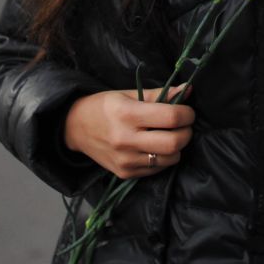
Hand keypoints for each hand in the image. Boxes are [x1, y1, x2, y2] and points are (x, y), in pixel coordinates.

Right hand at [63, 85, 194, 179]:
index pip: (170, 117)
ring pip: (170, 159)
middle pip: (174, 143)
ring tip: (169, 136)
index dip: (186, 114)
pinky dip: (163, 158)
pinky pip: (157, 169)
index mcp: (127, 114)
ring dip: (177, 148)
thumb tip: (187, 90)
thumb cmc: (104, 106)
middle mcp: (126, 139)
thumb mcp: (128, 94)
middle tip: (183, 126)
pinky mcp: (125, 173)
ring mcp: (126, 160)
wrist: (75, 128)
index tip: (187, 112)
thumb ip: (159, 94)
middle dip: (186, 133)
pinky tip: (155, 147)